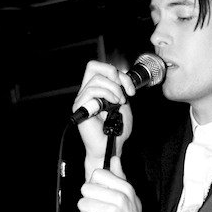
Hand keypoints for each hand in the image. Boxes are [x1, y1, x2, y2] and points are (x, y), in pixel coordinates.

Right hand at [72, 60, 135, 175]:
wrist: (111, 146)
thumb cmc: (117, 129)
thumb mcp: (123, 105)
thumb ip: (120, 90)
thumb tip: (118, 78)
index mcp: (98, 90)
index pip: (102, 68)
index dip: (119, 74)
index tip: (131, 90)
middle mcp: (88, 92)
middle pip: (93, 66)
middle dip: (113, 75)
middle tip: (123, 91)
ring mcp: (83, 99)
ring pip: (96, 79)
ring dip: (113, 89)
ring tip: (119, 102)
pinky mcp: (80, 107)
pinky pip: (92, 90)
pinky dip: (106, 94)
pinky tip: (112, 104)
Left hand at [77, 155, 151, 211]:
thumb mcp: (131, 197)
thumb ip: (121, 177)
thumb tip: (115, 159)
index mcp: (126, 189)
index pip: (98, 174)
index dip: (94, 183)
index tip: (99, 193)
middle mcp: (119, 198)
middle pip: (86, 188)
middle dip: (88, 199)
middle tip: (97, 207)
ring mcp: (111, 211)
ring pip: (82, 203)